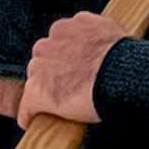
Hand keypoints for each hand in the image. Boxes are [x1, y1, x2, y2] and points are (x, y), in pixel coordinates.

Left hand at [17, 12, 126, 127]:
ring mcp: (40, 67)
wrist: (120, 76)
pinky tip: (31, 121)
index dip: (65, 56)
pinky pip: (27, 105)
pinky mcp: (37, 92)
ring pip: (34, 79)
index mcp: (65, 27)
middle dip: (52, 70)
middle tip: (68, 85)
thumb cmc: (122, 58)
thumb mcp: (108, 30)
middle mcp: (49, 43)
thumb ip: (93, 30)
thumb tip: (97, 39)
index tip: (73, 67)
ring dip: (43, 89)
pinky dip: (29, 114)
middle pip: (43, 58)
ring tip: (56, 104)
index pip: (57, 41)